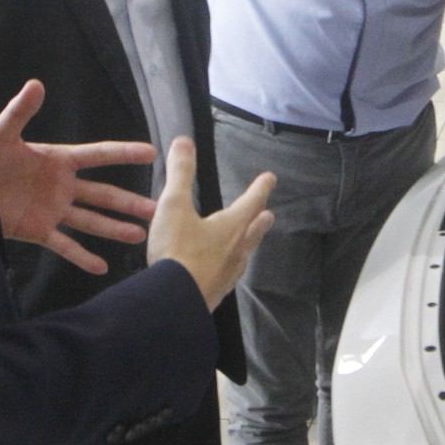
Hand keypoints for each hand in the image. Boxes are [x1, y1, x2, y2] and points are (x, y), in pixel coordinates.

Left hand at [0, 80, 157, 274]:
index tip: (152, 153)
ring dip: (114, 228)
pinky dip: (82, 257)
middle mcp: (60, 185)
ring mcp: (51, 209)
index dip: (124, 154)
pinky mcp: (37, 230)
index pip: (98, 155)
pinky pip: (64, 245)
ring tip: (141, 235)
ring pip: (91, 220)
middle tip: (159, 207)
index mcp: (57, 160)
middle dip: (130, 201)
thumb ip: (19, 112)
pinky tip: (102, 267)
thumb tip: (35, 84)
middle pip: (103, 194)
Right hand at [147, 138, 276, 308]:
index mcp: (232, 226)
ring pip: (245, 253)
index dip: (260, 187)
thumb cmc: (176, 252)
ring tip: (250, 240)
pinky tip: (224, 270)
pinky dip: (230, 265)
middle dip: (260, 218)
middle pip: (254, 229)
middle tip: (268, 213)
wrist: (174, 302)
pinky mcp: (217, 291)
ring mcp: (229, 273)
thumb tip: (184, 142)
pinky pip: (229, 273)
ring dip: (249, 242)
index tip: (270, 179)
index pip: (252, 200)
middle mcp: (237, 249)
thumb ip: (180, 174)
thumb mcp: (174, 207)